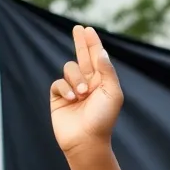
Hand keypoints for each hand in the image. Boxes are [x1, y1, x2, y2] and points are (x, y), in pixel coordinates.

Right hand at [49, 25, 123, 155]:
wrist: (87, 140)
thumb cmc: (103, 119)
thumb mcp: (112, 93)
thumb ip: (106, 71)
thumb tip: (101, 52)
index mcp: (102, 82)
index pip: (96, 58)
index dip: (92, 43)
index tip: (88, 30)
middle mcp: (88, 84)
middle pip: (81, 57)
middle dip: (80, 42)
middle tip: (78, 28)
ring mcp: (72, 90)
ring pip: (69, 69)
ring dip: (76, 78)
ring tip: (82, 94)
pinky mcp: (59, 98)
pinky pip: (58, 83)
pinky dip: (65, 89)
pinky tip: (72, 99)